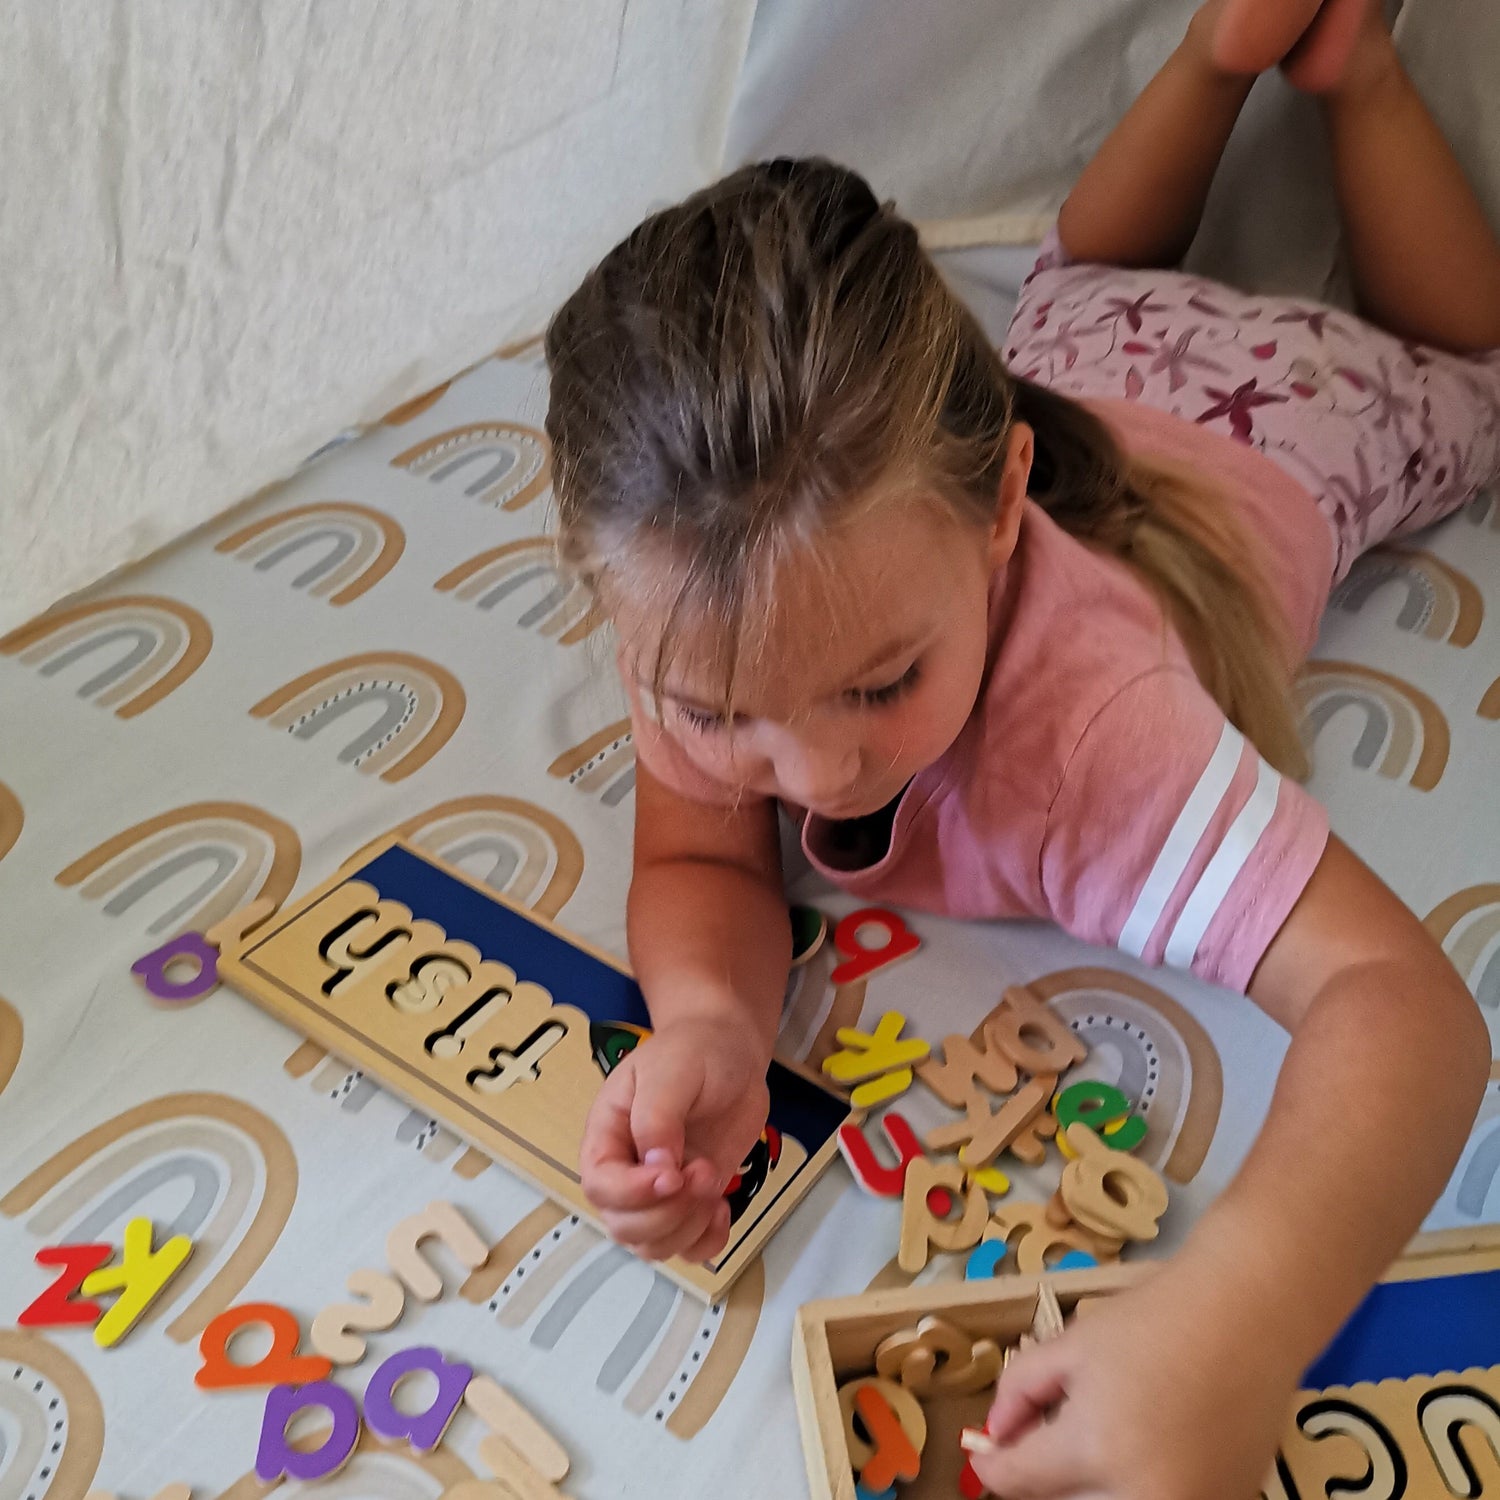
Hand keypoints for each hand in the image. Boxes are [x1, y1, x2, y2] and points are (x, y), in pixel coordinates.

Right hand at [579, 1016, 771, 1264]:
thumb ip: (657, 1118)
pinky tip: (722, 1207)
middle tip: (703, 1171)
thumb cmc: (691, 1053)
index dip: (632, 1192)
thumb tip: (657, 1168)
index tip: (672, 1176)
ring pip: (654, 1245)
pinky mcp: (692, 1203)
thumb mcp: (669, 1072)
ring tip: (712, 1179)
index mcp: (607, 1137)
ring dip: (688, 1225)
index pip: (600, 1186)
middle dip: (667, 1212)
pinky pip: (688, 1248)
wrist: (729, 1052)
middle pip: (624, 1226)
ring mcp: (659, 1194)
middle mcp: (626, 1172)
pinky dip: (707, 1241)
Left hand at [971, 1268, 1299, 1499]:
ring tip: (1099, 1441)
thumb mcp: (1071, 1345)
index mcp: (1098, 1450)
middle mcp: (1145, 1498)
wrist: (1246, 1317)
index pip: (1017, 1481)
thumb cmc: (1154, 1320)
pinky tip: (1144, 1450)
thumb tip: (991, 1439)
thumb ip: (1020, 1391)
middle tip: (1047, 1440)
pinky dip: (1138, 1489)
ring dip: (1090, 1489)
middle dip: (1045, 1480)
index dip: (994, 1463)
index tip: (987, 1450)